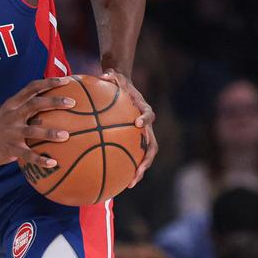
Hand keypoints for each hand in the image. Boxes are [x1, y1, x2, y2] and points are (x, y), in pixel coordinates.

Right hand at [0, 76, 76, 169]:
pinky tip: (53, 163)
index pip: (32, 88)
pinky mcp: (10, 149)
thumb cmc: (3, 127)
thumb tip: (56, 100)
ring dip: (49, 133)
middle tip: (71, 102)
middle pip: (34, 104)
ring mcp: (10, 132)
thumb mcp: (10, 112)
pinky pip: (27, 155)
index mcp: (13, 104)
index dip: (49, 82)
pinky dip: (40, 159)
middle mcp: (12, 115)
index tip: (67, 80)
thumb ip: (28, 105)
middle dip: (53, 102)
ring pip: (32, 131)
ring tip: (66, 135)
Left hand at [102, 69, 157, 187]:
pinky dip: (126, 170)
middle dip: (147, 159)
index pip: (148, 115)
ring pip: (145, 157)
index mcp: (143, 110)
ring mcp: (142, 137)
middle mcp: (146, 126)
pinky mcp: (134, 143)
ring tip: (130, 184)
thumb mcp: (116, 78)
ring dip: (139, 171)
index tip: (138, 123)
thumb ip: (113, 77)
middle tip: (139, 170)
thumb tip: (106, 73)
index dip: (145, 119)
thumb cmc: (119, 86)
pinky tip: (114, 182)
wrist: (126, 91)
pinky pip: (132, 158)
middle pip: (152, 145)